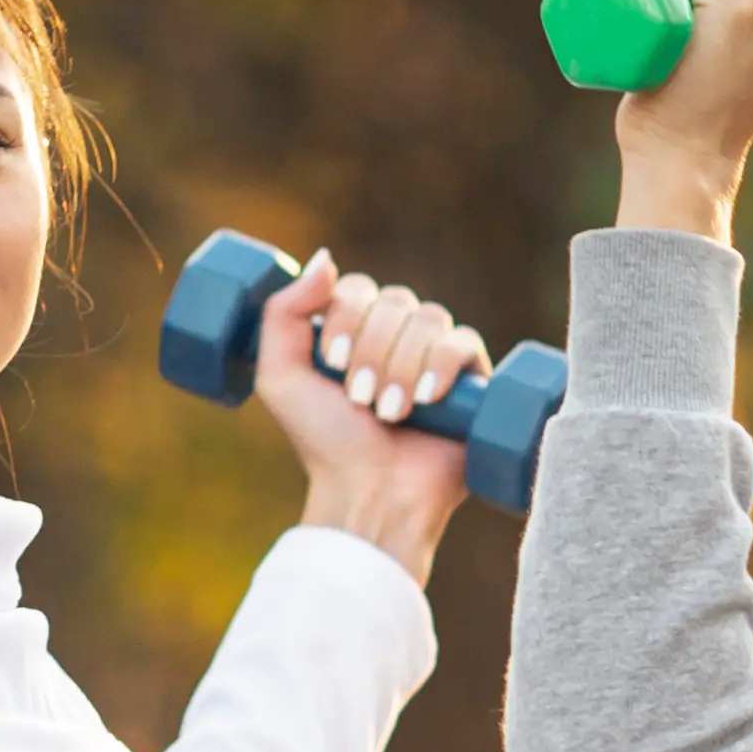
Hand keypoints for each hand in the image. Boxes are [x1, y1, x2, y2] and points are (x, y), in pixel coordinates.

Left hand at [255, 250, 472, 579]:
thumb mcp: (280, 377)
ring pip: (428, 319)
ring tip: (390, 413)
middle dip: (372, 351)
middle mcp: (397, 337)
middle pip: (394, 301)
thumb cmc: (324, 443)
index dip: (346, 318)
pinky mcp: (472, 381)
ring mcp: (436, 356)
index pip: (358, 288)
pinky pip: (464, 343)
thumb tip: (325, 258)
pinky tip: (427, 399)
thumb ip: (284, 312)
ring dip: (401, 366)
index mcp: (355, 329)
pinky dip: (441, 365)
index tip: (331, 364)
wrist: (368, 493)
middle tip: (359, 399)